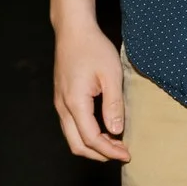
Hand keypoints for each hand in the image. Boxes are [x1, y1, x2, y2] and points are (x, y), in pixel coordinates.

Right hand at [53, 20, 129, 161]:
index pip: (91, 139)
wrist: (73, 31)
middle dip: (99, 154)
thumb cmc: (93, 48)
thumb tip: (116, 131)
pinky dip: (86, 135)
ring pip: (72, 137)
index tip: (127, 154)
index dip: (109, 151)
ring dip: (92, 146)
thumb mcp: (111, 75)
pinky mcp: (61, 99)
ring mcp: (59, 103)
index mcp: (75, 103)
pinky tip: (103, 129)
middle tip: (121, 153)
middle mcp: (63, 107)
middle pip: (77, 145)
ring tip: (115, 144)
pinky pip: (71, 126)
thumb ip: (113, 105)